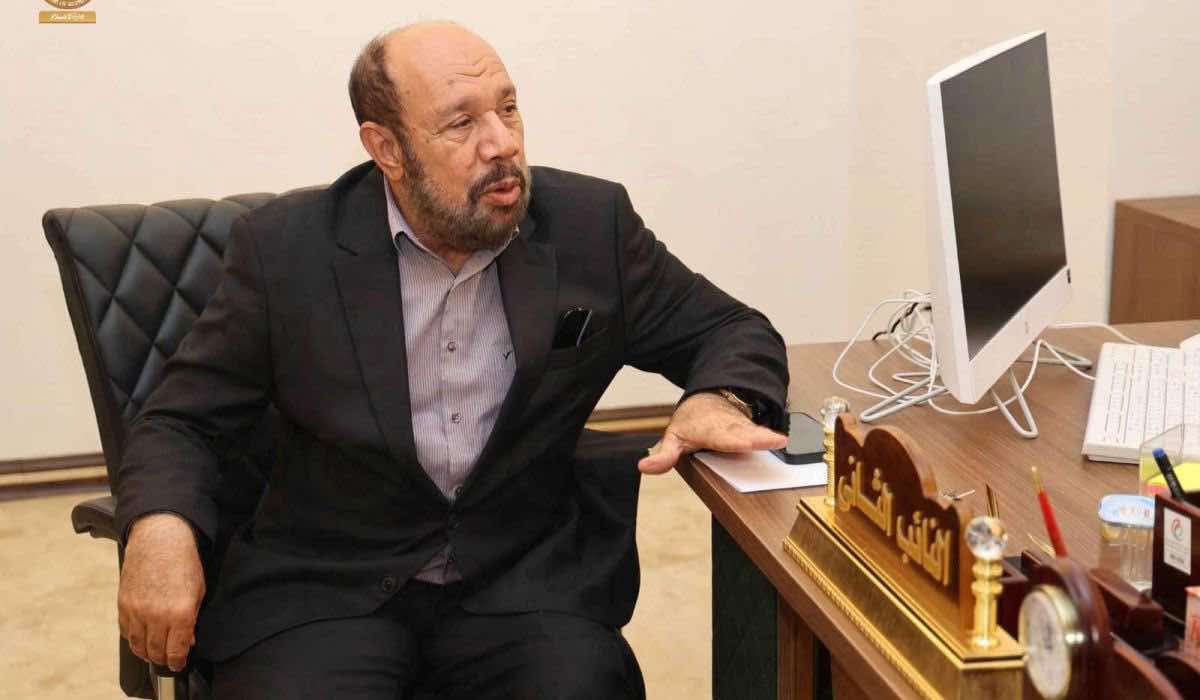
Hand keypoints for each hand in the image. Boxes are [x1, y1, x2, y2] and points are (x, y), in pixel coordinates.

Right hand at [118, 513, 205, 671]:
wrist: (160, 541)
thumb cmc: (183, 563)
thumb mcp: (198, 592)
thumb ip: (192, 620)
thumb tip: (187, 641)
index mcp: (180, 614)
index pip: (176, 651)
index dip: (178, 661)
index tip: (179, 664)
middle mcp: (156, 616)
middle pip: (156, 651)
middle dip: (163, 659)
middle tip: (167, 659)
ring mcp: (137, 611)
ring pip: (138, 645)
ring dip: (146, 652)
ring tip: (153, 652)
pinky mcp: (123, 604)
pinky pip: (126, 631)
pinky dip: (133, 638)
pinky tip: (141, 637)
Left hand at [638, 391, 786, 473]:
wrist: (708, 399)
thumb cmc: (692, 422)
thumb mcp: (674, 437)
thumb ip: (664, 455)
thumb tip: (645, 467)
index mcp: (709, 430)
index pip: (722, 437)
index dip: (734, 441)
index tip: (746, 443)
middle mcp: (727, 427)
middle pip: (743, 433)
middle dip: (757, 437)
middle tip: (774, 441)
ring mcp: (741, 427)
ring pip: (755, 431)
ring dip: (767, 436)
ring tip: (780, 441)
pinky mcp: (751, 428)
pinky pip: (762, 433)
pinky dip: (771, 436)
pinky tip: (781, 441)